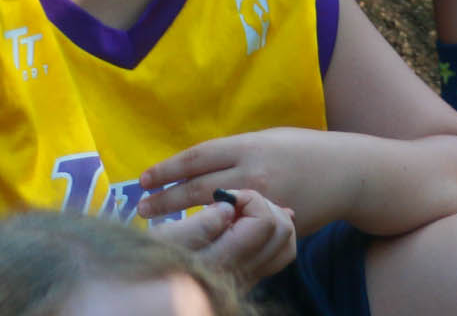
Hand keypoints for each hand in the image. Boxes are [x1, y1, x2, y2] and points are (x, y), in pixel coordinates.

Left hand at [140, 132, 335, 251]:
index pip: (197, 157)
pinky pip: (235, 228)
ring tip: (158, 222)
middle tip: (141, 205)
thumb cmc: (306, 151)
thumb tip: (198, 166)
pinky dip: (213, 230)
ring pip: (211, 212)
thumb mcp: (270, 139)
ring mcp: (263, 201)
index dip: (167, 169)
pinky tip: (198, 233)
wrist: (348, 173)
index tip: (144, 179)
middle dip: (165, 198)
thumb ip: (236, 152)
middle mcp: (254, 173)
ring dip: (181, 217)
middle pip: (197, 187)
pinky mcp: (272, 224)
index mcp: (252, 146)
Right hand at [147, 189, 296, 284]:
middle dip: (263, 207)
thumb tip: (229, 206)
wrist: (137, 295)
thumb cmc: (143, 261)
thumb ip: (200, 225)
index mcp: (220, 264)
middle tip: (236, 202)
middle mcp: (239, 277)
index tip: (225, 196)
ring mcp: (245, 280)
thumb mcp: (163, 241)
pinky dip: (270, 235)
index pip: (263, 223)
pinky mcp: (244, 280)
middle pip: (281, 231)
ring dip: (270, 219)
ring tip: (243, 211)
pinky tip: (248, 224)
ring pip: (284, 244)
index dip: (249, 199)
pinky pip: (276, 255)